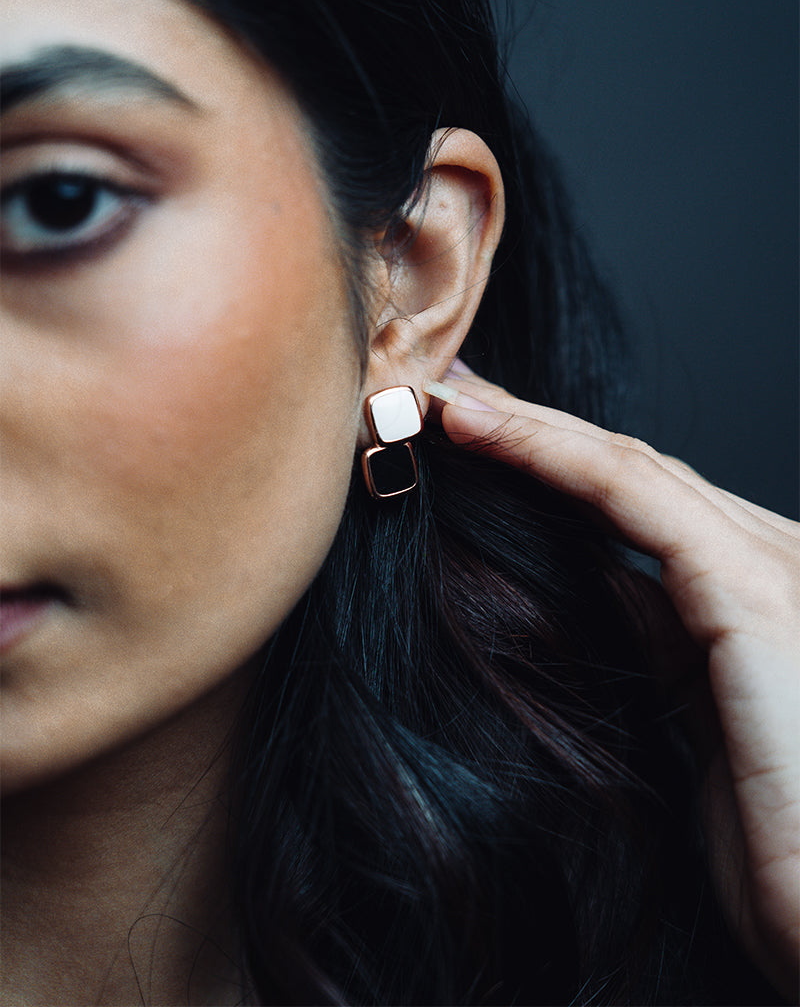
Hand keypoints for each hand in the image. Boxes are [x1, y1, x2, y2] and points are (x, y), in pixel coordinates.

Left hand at [425, 363, 799, 999]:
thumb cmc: (784, 849)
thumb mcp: (697, 724)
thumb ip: (661, 641)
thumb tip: (600, 582)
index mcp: (757, 591)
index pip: (639, 500)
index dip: (550, 459)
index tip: (470, 434)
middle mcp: (772, 558)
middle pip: (627, 468)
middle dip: (529, 426)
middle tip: (441, 394)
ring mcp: (771, 565)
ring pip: (625, 465)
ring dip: (523, 425)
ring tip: (439, 399)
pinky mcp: (753, 591)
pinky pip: (632, 496)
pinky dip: (548, 453)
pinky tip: (481, 430)